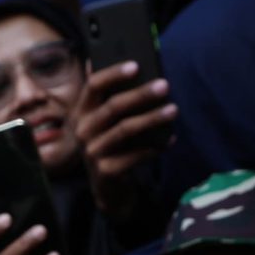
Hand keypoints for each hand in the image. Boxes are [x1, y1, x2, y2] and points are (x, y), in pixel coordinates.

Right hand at [75, 60, 176, 224]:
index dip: (113, 74)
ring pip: (126, 129)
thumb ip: (112, 98)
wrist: (108, 189)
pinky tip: (170, 140)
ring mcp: (92, 152)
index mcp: (81, 112)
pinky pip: (134, 156)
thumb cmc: (111, 147)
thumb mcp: (106, 123)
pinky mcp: (105, 171)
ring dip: (152, 118)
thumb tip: (133, 66)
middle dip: (141, 94)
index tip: (136, 65)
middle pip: (113, 106)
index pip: (93, 86)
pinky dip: (154, 148)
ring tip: (173, 110)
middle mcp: (82, 130)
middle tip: (164, 85)